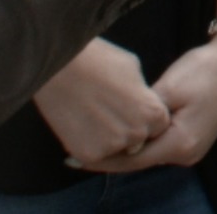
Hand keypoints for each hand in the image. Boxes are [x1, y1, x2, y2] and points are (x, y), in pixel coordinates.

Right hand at [32, 39, 168, 166]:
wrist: (59, 67)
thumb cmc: (98, 60)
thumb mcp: (133, 69)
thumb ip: (142, 93)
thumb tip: (142, 102)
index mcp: (154, 112)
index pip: (158, 125)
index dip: (142, 115)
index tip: (127, 105)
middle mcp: (137, 134)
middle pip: (137, 139)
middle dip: (125, 128)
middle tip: (106, 109)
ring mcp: (113, 146)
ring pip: (115, 148)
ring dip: (107, 137)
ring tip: (91, 113)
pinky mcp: (89, 155)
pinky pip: (95, 153)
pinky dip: (87, 142)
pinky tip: (79, 122)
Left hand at [75, 32, 216, 172]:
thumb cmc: (202, 70)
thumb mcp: (167, 88)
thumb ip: (142, 114)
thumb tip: (119, 129)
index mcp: (180, 143)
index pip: (132, 162)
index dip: (102, 160)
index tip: (74, 158)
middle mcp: (187, 154)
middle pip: (139, 162)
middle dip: (110, 156)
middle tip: (77, 149)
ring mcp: (192, 149)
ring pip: (149, 155)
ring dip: (125, 149)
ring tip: (95, 140)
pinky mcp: (193, 140)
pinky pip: (160, 146)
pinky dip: (140, 142)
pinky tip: (123, 132)